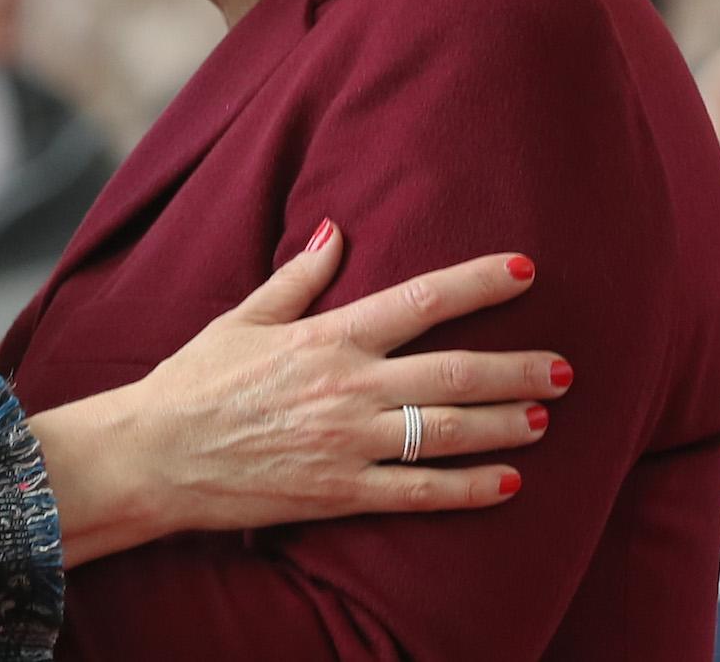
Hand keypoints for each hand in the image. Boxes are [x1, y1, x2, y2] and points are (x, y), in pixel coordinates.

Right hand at [33, 224, 569, 564]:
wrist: (153, 455)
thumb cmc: (194, 381)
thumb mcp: (243, 317)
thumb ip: (301, 275)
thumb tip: (340, 226)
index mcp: (327, 337)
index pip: (419, 300)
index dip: (477, 283)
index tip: (525, 270)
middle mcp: (347, 388)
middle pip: (453, 373)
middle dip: (517, 366)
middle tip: (566, 364)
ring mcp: (347, 444)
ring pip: (446, 434)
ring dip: (506, 424)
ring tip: (546, 415)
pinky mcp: (341, 493)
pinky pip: (419, 493)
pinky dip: (469, 489)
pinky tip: (508, 483)